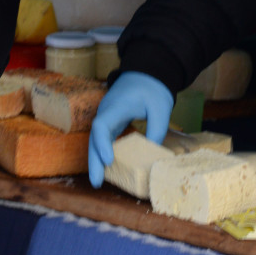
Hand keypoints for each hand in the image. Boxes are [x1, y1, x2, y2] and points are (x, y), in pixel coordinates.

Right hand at [87, 72, 173, 187]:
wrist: (147, 72)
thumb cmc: (153, 88)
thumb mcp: (161, 108)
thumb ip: (157, 130)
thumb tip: (152, 155)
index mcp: (117, 106)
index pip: (101, 125)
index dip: (102, 144)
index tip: (109, 161)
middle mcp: (106, 111)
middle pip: (94, 137)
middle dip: (94, 160)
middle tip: (96, 182)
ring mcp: (106, 116)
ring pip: (96, 139)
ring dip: (96, 159)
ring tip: (98, 181)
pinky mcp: (111, 121)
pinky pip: (103, 138)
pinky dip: (103, 152)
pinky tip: (107, 169)